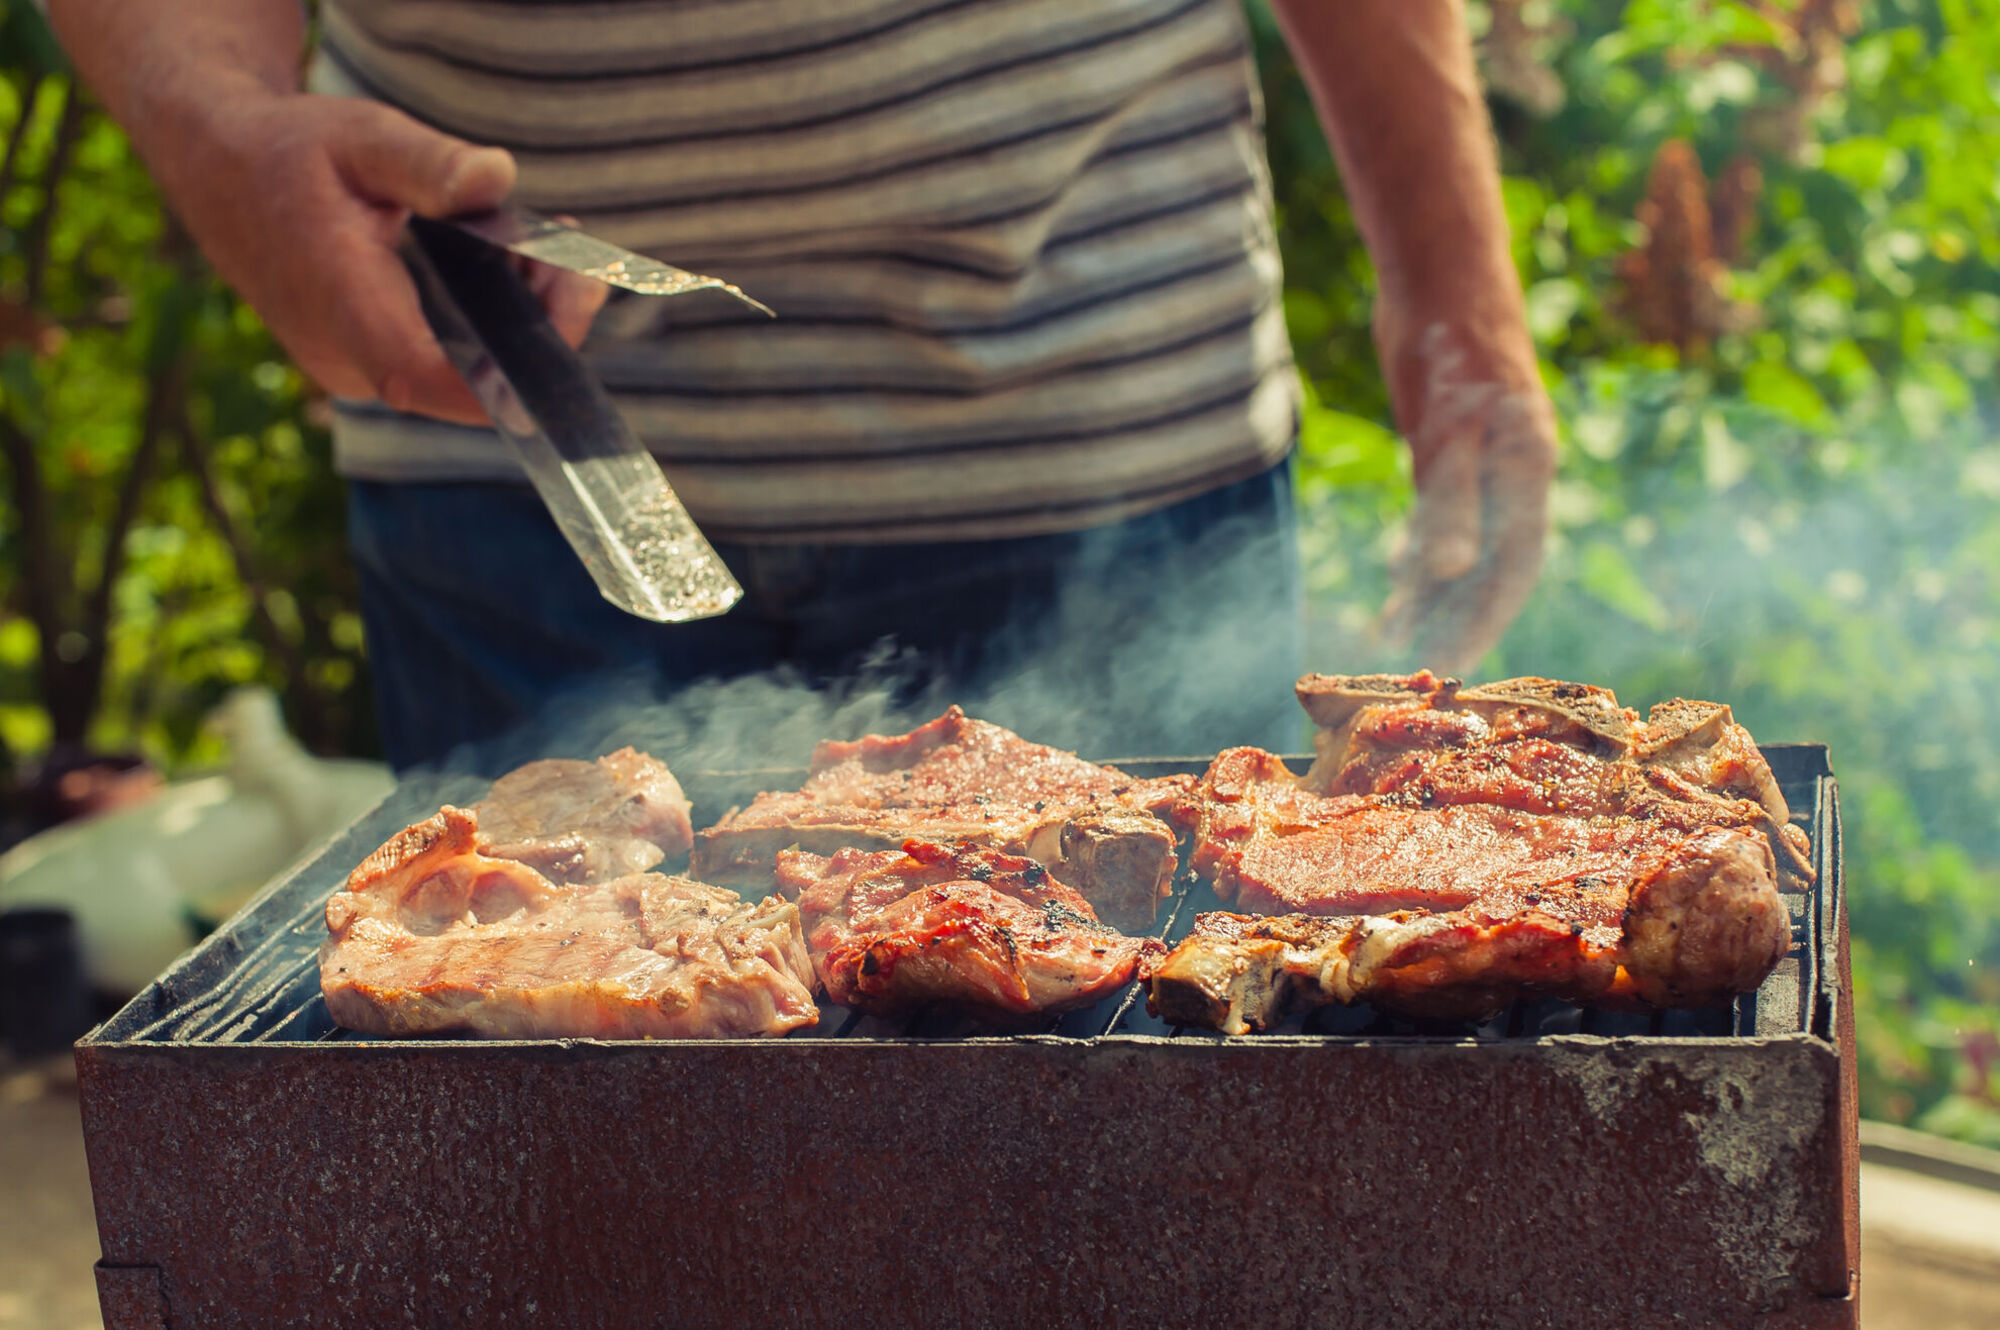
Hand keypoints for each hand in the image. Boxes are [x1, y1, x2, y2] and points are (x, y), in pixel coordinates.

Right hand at [159, 88, 607, 424]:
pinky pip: (444, 363)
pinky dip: (486, 324)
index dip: (503, 378)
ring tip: (535, 250)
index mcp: (340, 303)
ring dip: (517, 323)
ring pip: (463, 375)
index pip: (426, 377)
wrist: (223, 175)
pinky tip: (504, 268)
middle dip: (536, 327)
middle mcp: (346, 358)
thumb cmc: (292, 153)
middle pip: (468, 380)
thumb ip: (429, 164)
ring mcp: (355, 372)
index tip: (563, 319)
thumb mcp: (363, 137)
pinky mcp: (367, 367)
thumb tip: (495, 179)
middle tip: (566, 255)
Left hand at [1374, 317, 1557, 672]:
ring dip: (1431, 590)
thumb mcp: (1446, 427)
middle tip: (1420, 669)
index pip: (1513, 567)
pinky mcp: (1452, 442)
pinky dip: (1420, 547)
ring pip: (1463, 540)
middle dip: (1457, 618)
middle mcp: (1513, 472)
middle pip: (1490, 564)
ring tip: (1394, 634)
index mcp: (1527, 471)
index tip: (1453, 664)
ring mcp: (1484, 458)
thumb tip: (1445, 575)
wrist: (1441, 271)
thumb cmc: (1451, 344)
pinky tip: (1396, 575)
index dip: (1484, 619)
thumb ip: (1449, 502)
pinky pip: (1441, 512)